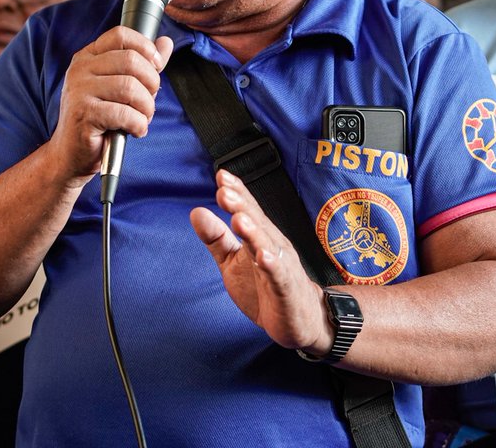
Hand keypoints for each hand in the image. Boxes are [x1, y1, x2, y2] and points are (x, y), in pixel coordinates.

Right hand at [47, 28, 173, 184]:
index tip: (156, 66)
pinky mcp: (84, 114)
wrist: (70, 154)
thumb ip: (143, 64)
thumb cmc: (99, 120)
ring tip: (143, 118)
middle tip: (148, 102)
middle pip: (131, 60)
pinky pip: (125, 113)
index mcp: (88, 57)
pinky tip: (135, 130)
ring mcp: (79, 91)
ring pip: (130, 87)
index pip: (120, 35)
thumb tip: (166, 43)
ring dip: (146, 107)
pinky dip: (138, 124)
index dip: (145, 47)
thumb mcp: (121, 87)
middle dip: (151, 83)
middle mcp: (80, 69)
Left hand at [190, 170, 333, 355]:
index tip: (221, 175)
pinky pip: (279, 275)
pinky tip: (263, 257)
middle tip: (223, 191)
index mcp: (260, 236)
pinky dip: (272, 265)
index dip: (237, 192)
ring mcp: (281, 266)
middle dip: (241, 206)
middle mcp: (273, 245)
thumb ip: (216, 238)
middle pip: (257, 222)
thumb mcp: (233, 262)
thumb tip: (196, 211)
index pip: (248, 209)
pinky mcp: (286, 289)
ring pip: (267, 245)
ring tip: (238, 219)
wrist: (300, 321)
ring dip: (254, 231)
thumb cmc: (265, 287)